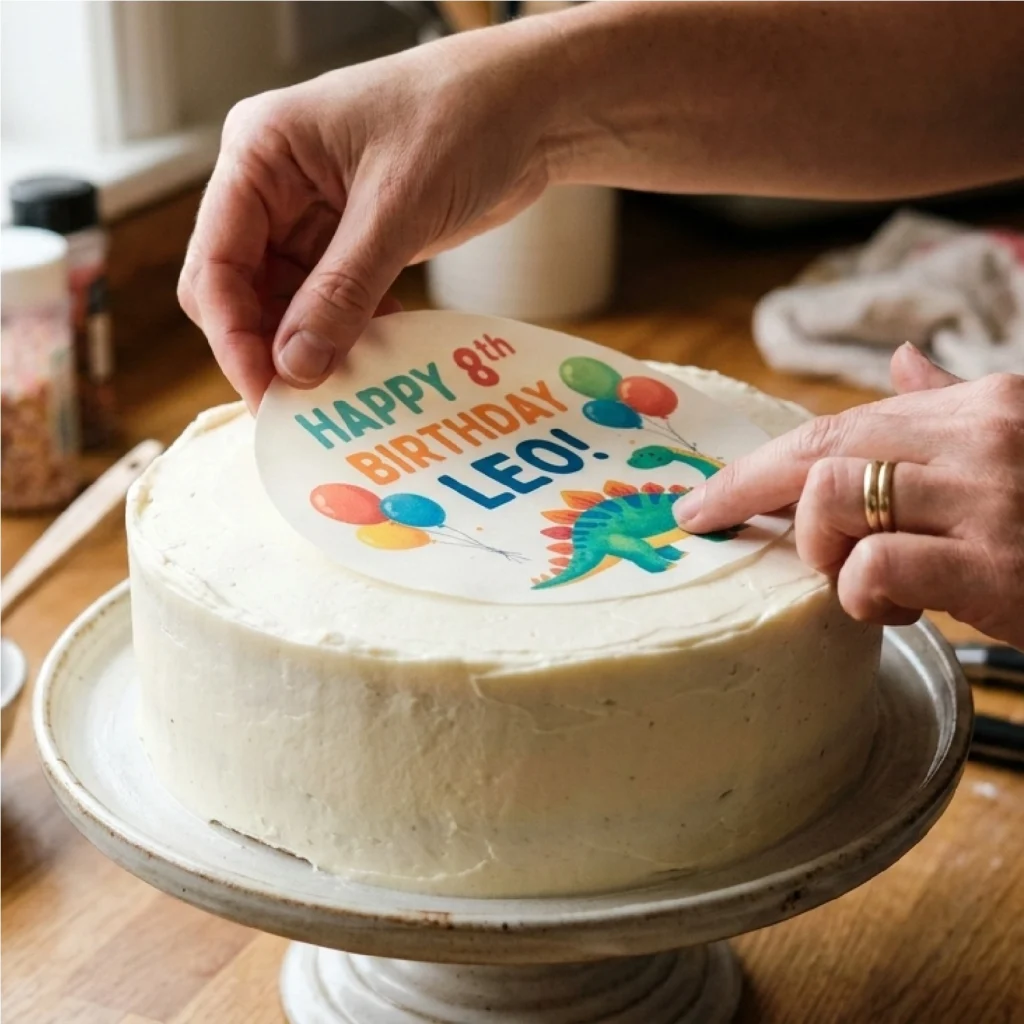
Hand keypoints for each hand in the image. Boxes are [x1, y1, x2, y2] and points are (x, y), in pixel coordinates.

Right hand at [178, 22, 559, 409]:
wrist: (531, 108)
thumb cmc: (462, 120)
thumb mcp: (397, 209)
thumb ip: (342, 291)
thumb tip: (295, 368)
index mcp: (260, 153)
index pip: (215, 261)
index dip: (234, 335)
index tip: (267, 393)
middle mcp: (272, 183)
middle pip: (238, 288)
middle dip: (266, 345)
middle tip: (302, 404)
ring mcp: (309, 211)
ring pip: (283, 300)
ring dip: (308, 344)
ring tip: (346, 384)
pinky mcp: (348, 236)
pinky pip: (326, 299)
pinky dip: (344, 329)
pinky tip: (375, 351)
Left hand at [674, 345, 1023, 646]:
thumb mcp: (1018, 442)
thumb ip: (952, 406)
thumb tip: (902, 364)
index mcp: (981, 405)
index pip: (840, 422)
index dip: (764, 460)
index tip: (710, 491)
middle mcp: (981, 437)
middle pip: (820, 449)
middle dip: (748, 489)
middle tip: (711, 520)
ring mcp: (989, 499)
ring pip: (833, 498)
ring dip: (821, 550)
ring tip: (856, 579)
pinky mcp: (997, 566)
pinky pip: (875, 567)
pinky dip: (860, 594)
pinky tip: (894, 611)